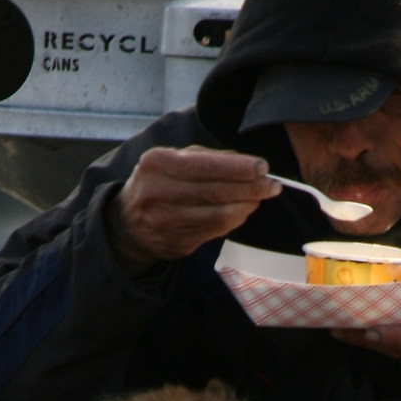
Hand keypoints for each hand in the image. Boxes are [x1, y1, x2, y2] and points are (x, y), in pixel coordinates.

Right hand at [111, 145, 278, 270]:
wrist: (128, 226)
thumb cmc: (158, 184)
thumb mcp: (171, 161)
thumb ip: (206, 158)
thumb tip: (247, 163)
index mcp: (157, 163)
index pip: (205, 166)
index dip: (238, 167)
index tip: (262, 167)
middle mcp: (158, 192)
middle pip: (216, 191)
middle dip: (251, 188)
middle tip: (272, 185)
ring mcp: (167, 221)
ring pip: (219, 214)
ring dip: (247, 205)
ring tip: (260, 197)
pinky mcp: (178, 242)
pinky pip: (216, 230)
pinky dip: (235, 219)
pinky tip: (243, 210)